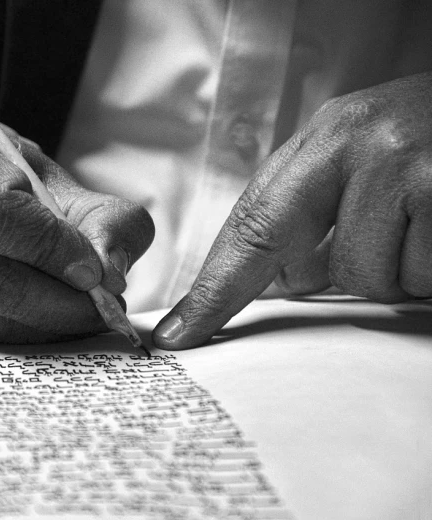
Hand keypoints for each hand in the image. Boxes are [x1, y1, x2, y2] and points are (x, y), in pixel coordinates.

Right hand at [0, 129, 154, 342]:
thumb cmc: (14, 192)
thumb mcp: (69, 190)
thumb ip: (107, 222)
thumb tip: (107, 273)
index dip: (52, 251)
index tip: (92, 272)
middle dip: (59, 306)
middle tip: (98, 309)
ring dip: (39, 329)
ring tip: (71, 315)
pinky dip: (8, 343)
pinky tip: (33, 324)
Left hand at [153, 72, 431, 348]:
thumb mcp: (364, 153)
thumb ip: (311, 209)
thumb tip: (274, 283)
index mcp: (328, 136)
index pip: (253, 228)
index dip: (215, 291)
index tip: (180, 336)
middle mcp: (365, 144)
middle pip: (321, 271)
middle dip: (351, 271)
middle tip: (395, 225)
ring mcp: (415, 167)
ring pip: (378, 281)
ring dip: (406, 268)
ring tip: (430, 220)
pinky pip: (427, 278)